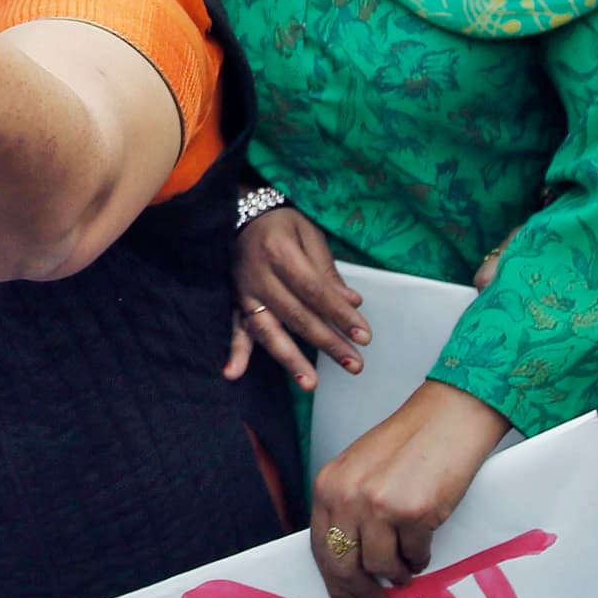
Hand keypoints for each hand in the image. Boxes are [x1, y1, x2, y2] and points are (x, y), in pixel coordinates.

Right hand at [236, 204, 362, 384]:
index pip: (315, 291)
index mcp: (281, 253)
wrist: (239, 214)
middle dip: (327, 343)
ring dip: (289, 359)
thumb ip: (327, 271)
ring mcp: (245, 292)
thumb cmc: (281, 224)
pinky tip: (234, 373)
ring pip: (268, 330)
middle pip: (297, 316)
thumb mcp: (309, 235)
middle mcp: (260, 276)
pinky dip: (235, 352)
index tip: (363, 336)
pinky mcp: (234, 302)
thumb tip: (353, 303)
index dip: (339, 315)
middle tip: (354, 365)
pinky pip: (235, 329)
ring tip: (310, 383)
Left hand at [310, 379, 506, 597]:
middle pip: (344, 564)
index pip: (320, 546)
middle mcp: (347, 496)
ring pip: (379, 567)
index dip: (332, 578)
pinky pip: (413, 556)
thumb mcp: (360, 471)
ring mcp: (379, 505)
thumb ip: (348, 509)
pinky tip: (422, 550)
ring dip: (395, 575)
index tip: (343, 596)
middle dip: (359, 589)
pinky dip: (418, 559)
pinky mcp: (413, 514)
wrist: (448, 418)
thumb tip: (351, 562)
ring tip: (405, 571)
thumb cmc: (409, 443)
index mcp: (329, 485)